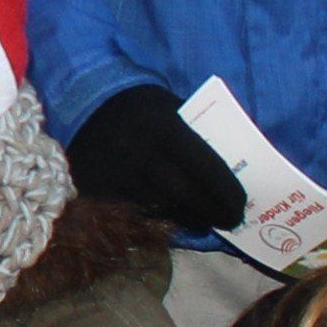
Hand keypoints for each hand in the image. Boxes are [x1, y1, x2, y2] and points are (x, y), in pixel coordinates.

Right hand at [67, 86, 248, 233]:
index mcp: (161, 126)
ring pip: (161, 209)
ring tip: (205, 220)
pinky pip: (136, 212)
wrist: (84, 106)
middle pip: (185, 194)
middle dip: (213, 211)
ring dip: (188, 218)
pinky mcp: (97, 189)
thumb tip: (233, 168)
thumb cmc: (140, 107)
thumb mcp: (172, 108)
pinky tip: (173, 216)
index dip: (227, 191)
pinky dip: (159, 217)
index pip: (205, 167)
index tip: (242, 204)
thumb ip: (198, 134)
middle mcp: (137, 151)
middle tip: (231, 220)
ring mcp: (115, 173)